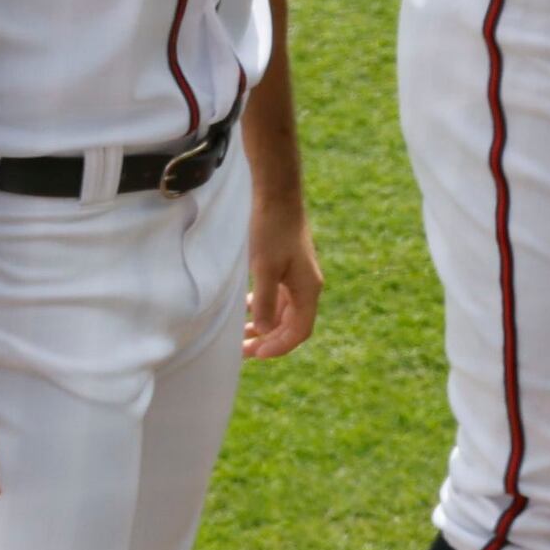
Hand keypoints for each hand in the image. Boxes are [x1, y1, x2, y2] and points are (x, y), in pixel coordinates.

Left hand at [243, 201, 323, 360]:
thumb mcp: (264, 268)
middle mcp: (307, 286)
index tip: (256, 354)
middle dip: (269, 341)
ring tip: (242, 337)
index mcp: (308, 289)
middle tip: (243, 351)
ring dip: (265, 327)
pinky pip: (279, 298)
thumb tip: (265, 331)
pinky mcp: (287, 268)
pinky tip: (247, 312)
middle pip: (292, 325)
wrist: (276, 195)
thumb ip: (266, 303)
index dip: (279, 347)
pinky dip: (264, 309)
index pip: (299, 331)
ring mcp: (298, 277)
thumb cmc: (271, 229)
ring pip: (284, 313)